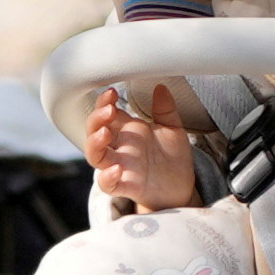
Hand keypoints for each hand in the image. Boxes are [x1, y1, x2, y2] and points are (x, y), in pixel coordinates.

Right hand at [75, 86, 196, 209]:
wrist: (181, 188)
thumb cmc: (172, 158)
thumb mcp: (173, 130)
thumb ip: (165, 110)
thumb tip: (160, 87)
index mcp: (127, 130)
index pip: (106, 113)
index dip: (103, 102)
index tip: (112, 93)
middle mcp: (120, 147)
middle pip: (94, 132)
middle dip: (96, 118)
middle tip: (109, 110)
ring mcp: (120, 166)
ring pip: (95, 156)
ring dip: (94, 143)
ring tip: (105, 133)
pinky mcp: (126, 186)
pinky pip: (108, 184)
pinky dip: (107, 177)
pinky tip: (117, 169)